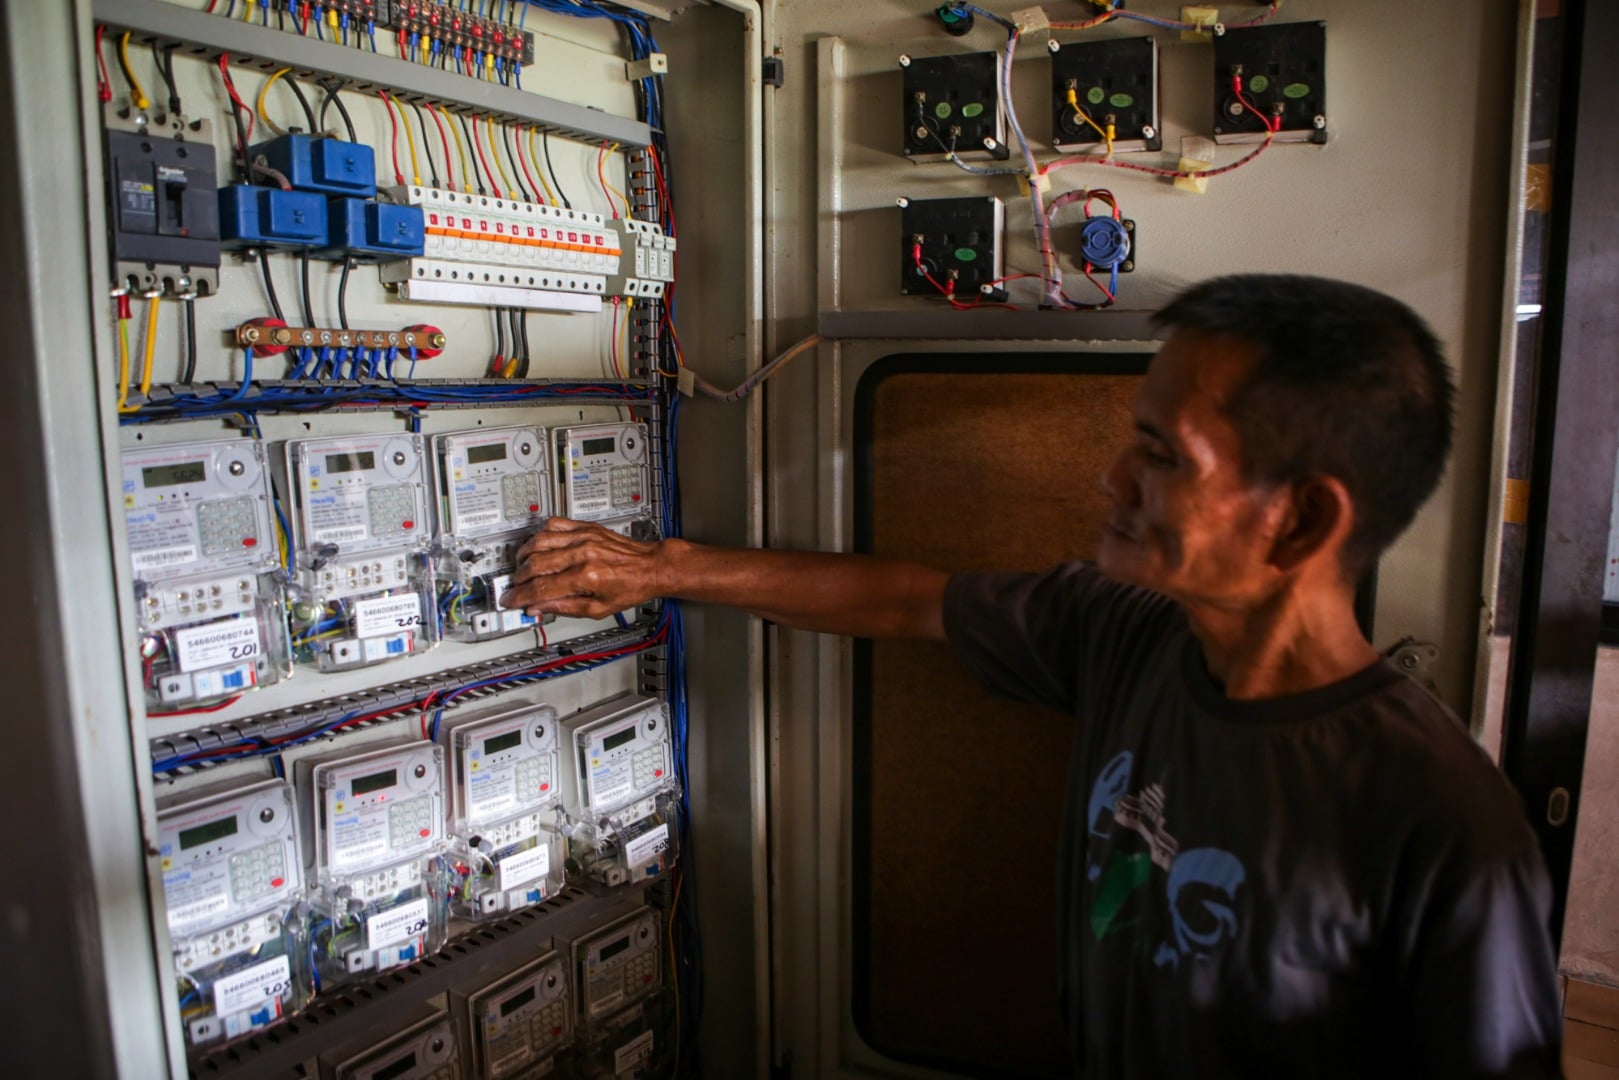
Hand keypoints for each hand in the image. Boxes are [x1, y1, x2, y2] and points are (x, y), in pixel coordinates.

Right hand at [502, 517, 668, 619]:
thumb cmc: (631, 587)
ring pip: (539, 541)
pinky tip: (537, 545)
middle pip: (535, 564)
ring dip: (524, 555)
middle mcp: (583, 553)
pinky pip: (554, 524)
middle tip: (514, 587)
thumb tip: (538, 607)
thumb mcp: (598, 609)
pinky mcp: (586, 527)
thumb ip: (563, 607)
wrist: (651, 566)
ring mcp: (583, 537)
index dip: (520, 596)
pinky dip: (540, 534)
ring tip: (521, 567)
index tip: (510, 600)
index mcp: (586, 576)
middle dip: (519, 578)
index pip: (541, 588)